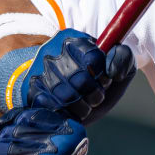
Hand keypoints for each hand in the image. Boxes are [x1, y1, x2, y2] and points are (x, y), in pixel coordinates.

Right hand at [19, 29, 135, 123]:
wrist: (73, 96)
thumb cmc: (99, 79)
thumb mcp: (118, 65)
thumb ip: (123, 57)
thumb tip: (113, 70)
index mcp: (74, 40)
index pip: (94, 58)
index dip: (103, 76)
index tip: (104, 81)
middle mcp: (52, 51)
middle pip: (81, 80)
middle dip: (95, 94)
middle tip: (96, 96)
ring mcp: (39, 71)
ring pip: (66, 97)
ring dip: (83, 107)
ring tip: (85, 105)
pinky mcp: (31, 90)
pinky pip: (52, 108)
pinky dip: (68, 114)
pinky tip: (71, 111)